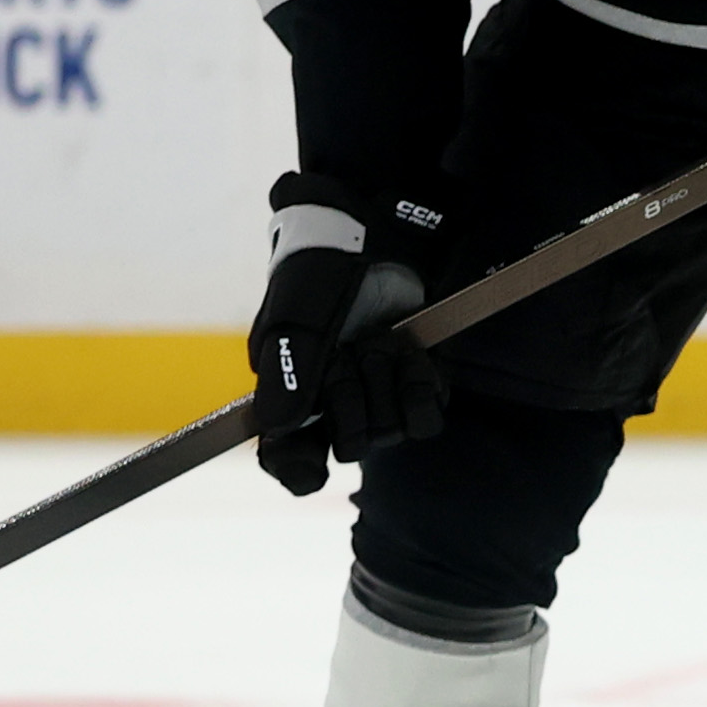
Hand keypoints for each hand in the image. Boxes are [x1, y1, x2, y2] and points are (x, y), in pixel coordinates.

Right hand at [245, 172, 450, 495]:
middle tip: (347, 353)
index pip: (290, 458)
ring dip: (389, 383)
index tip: (309, 470)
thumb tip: (278, 429)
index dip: (297, 469)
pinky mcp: (416, 383)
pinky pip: (428, 415)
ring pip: (393, 432)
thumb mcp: (294, 320)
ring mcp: (378, 396)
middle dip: (353, 399)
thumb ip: (286, 374)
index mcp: (290, 395)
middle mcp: (333, 405)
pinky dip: (422, 384)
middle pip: (352, 446)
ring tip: (379, 341)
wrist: (372, 236)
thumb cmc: (317, 276)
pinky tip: (409, 351)